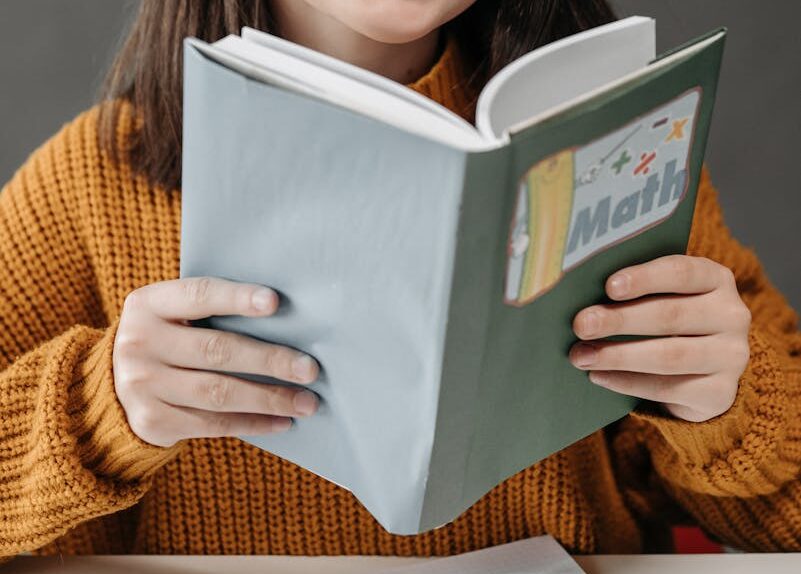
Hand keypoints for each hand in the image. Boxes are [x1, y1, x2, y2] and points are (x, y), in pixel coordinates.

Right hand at [113, 277, 319, 446]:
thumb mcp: (172, 314)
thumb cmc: (167, 338)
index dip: (237, 298)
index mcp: (148, 304)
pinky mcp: (151, 422)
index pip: (199, 295)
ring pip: (218, 393)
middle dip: (270, 360)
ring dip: (269, 399)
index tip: (275, 303)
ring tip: (307, 402)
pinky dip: (253, 423)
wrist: (112, 384)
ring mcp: (141, 385)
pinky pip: (212, 424)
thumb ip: (212, 310)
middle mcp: (139, 342)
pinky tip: (282, 421)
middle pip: (217, 350)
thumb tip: (287, 318)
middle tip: (310, 369)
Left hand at [570, 255, 750, 421]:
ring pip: (669, 355)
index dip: (645, 278)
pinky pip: (668, 388)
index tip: (609, 286)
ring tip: (581, 356)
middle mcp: (732, 315)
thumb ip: (633, 291)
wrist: (702, 372)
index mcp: (716, 279)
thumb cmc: (667, 320)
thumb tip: (581, 296)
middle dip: (619, 320)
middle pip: (670, 315)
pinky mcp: (720, 393)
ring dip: (618, 356)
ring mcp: (731, 356)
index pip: (682, 272)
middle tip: (581, 324)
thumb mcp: (659, 297)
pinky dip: (628, 382)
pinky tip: (599, 376)